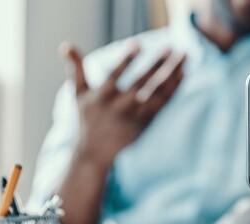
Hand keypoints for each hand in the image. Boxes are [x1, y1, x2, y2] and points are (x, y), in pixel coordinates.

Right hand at [64, 42, 185, 169]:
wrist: (94, 155)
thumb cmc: (86, 120)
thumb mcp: (78, 95)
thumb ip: (76, 69)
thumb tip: (65, 44)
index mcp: (102, 97)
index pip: (116, 74)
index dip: (126, 59)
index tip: (138, 43)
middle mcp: (120, 107)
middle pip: (142, 82)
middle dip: (158, 63)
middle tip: (170, 46)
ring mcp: (135, 117)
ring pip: (157, 93)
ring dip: (172, 73)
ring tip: (184, 55)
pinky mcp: (147, 124)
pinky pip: (164, 104)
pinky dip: (175, 89)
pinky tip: (184, 73)